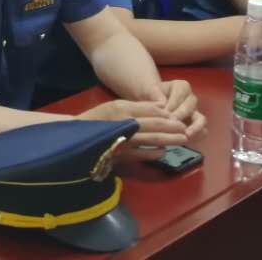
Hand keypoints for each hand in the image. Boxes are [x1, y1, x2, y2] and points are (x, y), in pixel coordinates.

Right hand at [78, 99, 192, 157]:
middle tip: (185, 129)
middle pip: (154, 126)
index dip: (167, 116)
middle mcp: (125, 124)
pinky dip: (154, 152)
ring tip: (181, 139)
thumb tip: (160, 108)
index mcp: (123, 110)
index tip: (178, 118)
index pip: (151, 112)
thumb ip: (137, 107)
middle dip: (172, 128)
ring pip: (151, 140)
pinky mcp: (121, 155)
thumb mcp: (116, 106)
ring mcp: (124, 141)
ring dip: (168, 140)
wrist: (76, 136)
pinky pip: (142, 154)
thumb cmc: (98, 118)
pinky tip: (163, 151)